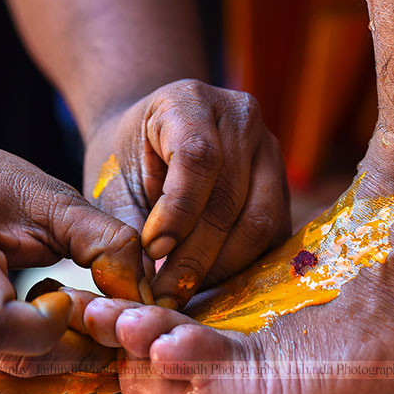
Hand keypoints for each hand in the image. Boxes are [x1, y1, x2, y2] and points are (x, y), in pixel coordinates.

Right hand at [0, 132, 146, 393]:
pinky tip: (70, 356)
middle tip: (118, 335)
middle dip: (79, 356)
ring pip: (5, 392)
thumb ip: (100, 239)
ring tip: (100, 350)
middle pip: (13, 365)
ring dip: (65, 381)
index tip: (68, 296)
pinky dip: (40, 384)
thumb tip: (144, 295)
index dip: (47, 328)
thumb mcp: (42, 191)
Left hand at [84, 79, 290, 307]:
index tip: (153, 249)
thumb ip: (126, 228)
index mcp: (188, 101)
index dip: (178, 210)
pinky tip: (209, 279)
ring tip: (185, 288)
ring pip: (259, 220)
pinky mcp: (281, 184)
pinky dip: (243, 264)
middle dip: (197, 254)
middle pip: (230, 196)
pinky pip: (272, 233)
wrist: (151, 143)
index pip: (197, 156)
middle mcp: (240, 117)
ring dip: (222, 265)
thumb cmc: (126, 163)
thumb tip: (143, 285)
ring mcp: (269, 149)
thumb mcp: (112, 186)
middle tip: (167, 293)